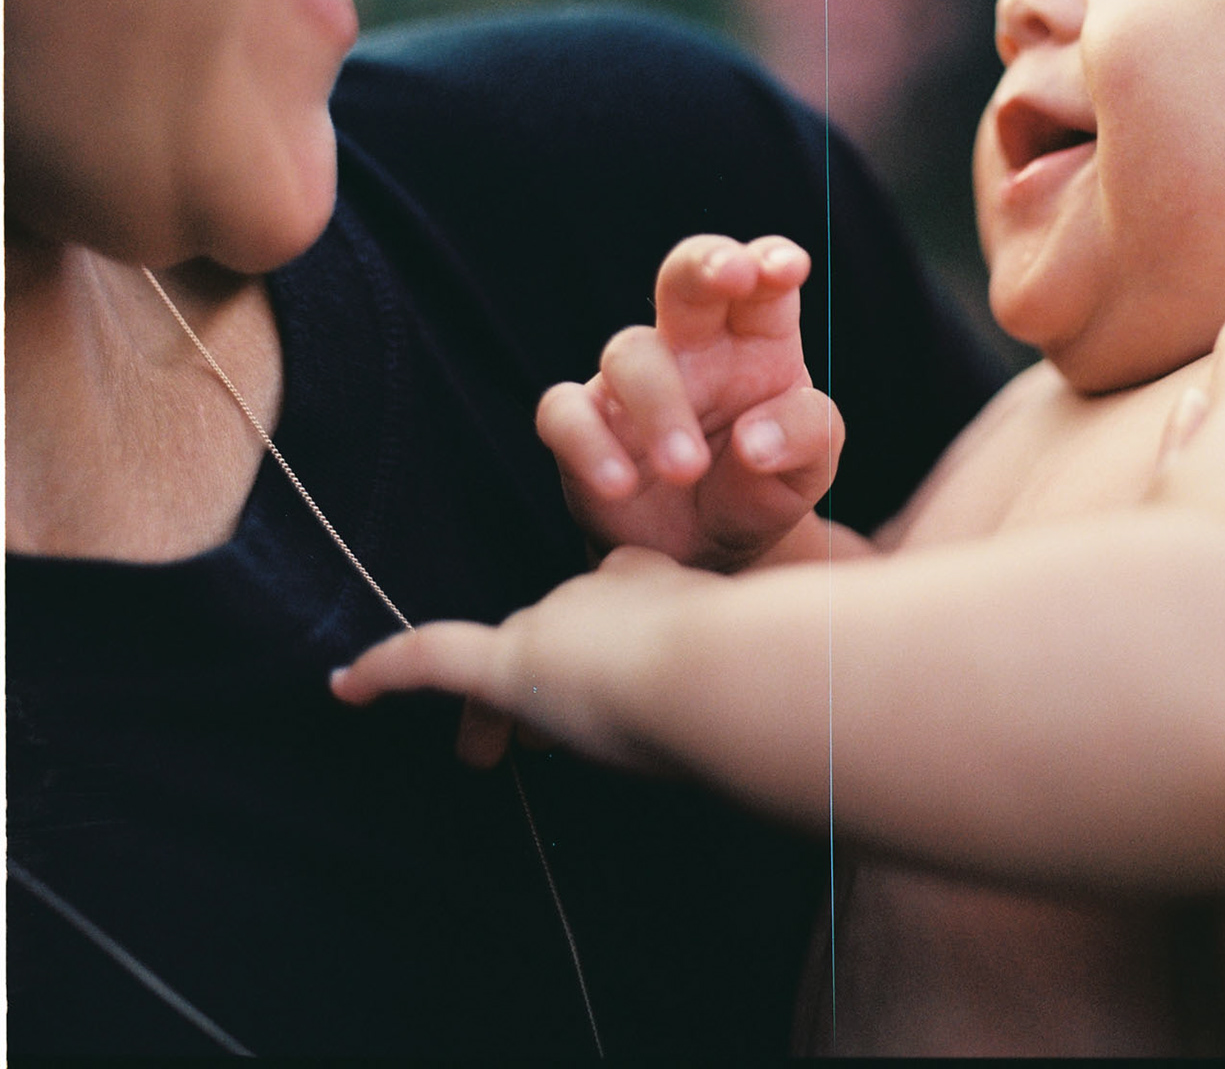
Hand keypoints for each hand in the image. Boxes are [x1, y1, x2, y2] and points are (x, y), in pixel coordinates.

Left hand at [335, 545, 712, 770]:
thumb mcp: (748, 662)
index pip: (624, 595)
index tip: (606, 679)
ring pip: (512, 657)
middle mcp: (605, 588)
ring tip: (479, 758)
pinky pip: (434, 658)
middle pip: (561, 629)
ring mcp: (559, 618)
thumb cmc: (755, 677)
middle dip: (543, 678)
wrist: (725, 672)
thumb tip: (728, 700)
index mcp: (662, 585)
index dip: (607, 636)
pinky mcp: (514, 660)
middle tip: (521, 745)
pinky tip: (349, 685)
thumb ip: (724, 659)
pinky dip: (390, 669)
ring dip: (491, 711)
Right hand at [537, 235, 842, 569]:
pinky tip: (619, 484)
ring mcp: (633, 380)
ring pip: (630, 353)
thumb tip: (754, 440)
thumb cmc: (762, 487)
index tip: (788, 268)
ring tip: (688, 468)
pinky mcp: (586, 422)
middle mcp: (692, 346)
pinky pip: (566, 412)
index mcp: (756, 339)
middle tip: (733, 272)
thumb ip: (805, 438)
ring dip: (659, 406)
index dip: (772, 261)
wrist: (706, 550)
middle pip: (685, 278)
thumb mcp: (811, 470)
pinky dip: (587, 443)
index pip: (763, 285)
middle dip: (705, 263)